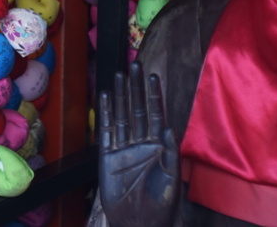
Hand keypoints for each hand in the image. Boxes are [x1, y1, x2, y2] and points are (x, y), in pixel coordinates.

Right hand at [98, 62, 179, 226]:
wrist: (139, 224)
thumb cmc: (160, 207)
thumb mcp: (172, 179)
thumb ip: (170, 153)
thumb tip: (168, 127)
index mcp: (158, 147)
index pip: (156, 114)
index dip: (154, 95)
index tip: (153, 75)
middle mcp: (140, 143)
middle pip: (138, 108)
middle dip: (136, 87)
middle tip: (134, 64)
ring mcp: (123, 148)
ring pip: (122, 114)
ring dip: (120, 94)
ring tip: (119, 74)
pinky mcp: (107, 156)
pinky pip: (106, 130)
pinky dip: (104, 113)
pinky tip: (104, 97)